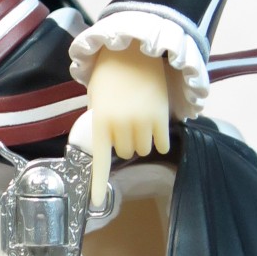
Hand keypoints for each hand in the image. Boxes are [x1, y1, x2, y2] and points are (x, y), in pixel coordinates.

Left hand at [71, 44, 170, 206]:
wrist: (132, 52)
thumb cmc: (111, 75)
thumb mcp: (99, 100)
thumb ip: (104, 122)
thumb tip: (112, 141)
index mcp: (101, 124)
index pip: (100, 161)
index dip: (98, 185)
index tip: (95, 204)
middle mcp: (121, 127)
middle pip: (126, 152)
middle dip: (127, 142)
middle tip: (127, 123)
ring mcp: (142, 124)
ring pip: (144, 148)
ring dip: (144, 139)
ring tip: (141, 118)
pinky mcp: (160, 119)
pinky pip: (161, 143)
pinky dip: (160, 140)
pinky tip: (157, 126)